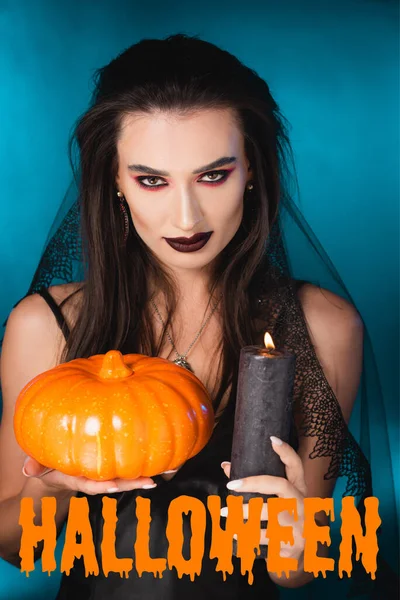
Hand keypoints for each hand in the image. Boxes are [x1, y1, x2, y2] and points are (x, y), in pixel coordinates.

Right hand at [22, 456, 158, 494]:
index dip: (103, 486)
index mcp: (79, 479)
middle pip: (116, 483)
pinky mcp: (113, 466)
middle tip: (151, 481)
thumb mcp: (41, 465)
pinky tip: (159, 460)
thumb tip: (27, 468)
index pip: (93, 485)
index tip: (115, 486)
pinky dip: (142, 464)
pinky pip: (128, 466)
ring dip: (143, 475)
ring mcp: (105, 474)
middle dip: (133, 483)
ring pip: (126, 476)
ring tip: (162, 472)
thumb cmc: (51, 465)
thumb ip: (36, 465)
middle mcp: (96, 479)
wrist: (58, 469)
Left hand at [220, 436, 307, 561]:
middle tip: (230, 485)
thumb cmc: (281, 521)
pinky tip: (234, 533)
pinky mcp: (293, 544)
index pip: (296, 466)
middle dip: (254, 483)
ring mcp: (299, 524)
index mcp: (298, 489)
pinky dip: (248, 536)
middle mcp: (301, 504)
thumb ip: (254, 484)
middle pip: (281, 485)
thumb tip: (226, 465)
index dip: (286, 452)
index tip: (272, 439)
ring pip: (270, 514)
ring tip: (225, 513)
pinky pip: (266, 538)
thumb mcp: (274, 502)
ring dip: (244, 513)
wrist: (297, 557)